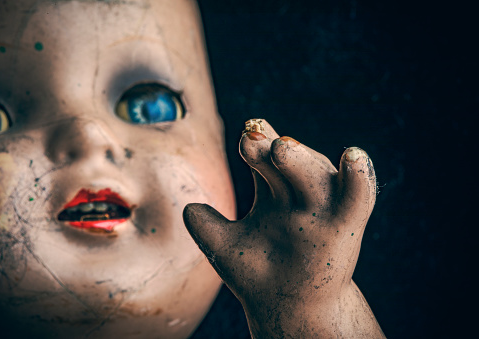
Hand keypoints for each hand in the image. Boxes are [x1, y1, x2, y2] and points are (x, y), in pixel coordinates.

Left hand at [184, 120, 383, 337]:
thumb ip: (206, 226)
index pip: (265, 160)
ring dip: (302, 160)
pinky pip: (358, 199)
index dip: (256, 146)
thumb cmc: (258, 276)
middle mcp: (299, 195)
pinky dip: (359, 179)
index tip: (243, 135)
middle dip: (271, 149)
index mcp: (274, 192)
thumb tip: (188, 208)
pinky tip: (354, 156)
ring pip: (317, 176)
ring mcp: (323, 210)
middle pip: (288, 164)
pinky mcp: (345, 228)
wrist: (287, 311)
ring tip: (282, 147)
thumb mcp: (225, 249)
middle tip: (251, 139)